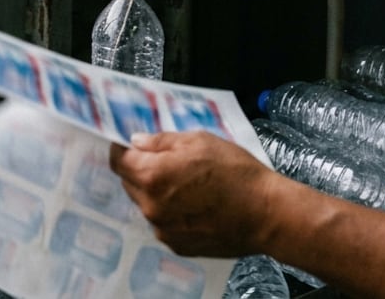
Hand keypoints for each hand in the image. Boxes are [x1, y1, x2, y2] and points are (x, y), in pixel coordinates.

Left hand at [109, 131, 276, 256]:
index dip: (122, 149)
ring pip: (145, 204)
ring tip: (186, 184)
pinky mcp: (176, 244)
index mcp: (151, 176)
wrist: (266, 214)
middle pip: (129, 183)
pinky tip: (194, 205)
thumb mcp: (199, 141)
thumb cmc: (236, 172)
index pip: (118, 160)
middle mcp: (150, 206)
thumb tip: (136, 142)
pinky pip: (162, 223)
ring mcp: (162, 229)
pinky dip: (170, 212)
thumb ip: (161, 141)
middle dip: (140, 169)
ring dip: (155, 192)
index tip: (131, 144)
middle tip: (166, 161)